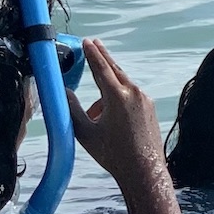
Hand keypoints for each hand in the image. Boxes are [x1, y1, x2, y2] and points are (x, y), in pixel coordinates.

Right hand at [66, 39, 169, 191]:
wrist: (144, 171)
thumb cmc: (112, 154)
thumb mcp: (85, 132)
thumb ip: (72, 109)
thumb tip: (63, 92)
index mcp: (117, 96)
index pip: (101, 68)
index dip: (92, 54)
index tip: (87, 41)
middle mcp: (134, 93)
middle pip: (115, 70)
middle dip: (103, 57)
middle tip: (95, 44)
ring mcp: (145, 100)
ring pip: (123, 85)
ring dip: (108, 89)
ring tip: (95, 114)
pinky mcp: (150, 108)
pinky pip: (131, 96)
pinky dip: (118, 99)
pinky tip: (110, 120)